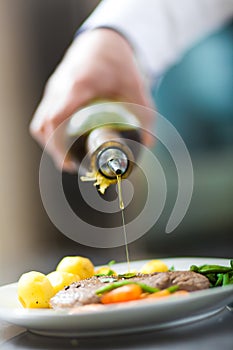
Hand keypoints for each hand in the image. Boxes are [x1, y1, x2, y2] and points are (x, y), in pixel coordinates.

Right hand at [30, 29, 152, 170]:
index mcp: (79, 84)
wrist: (102, 41)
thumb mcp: (136, 87)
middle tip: (73, 164)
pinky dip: (50, 134)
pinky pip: (43, 118)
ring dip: (51, 144)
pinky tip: (64, 142)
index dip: (59, 144)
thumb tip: (148, 144)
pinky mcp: (52, 92)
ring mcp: (53, 89)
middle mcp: (60, 87)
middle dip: (56, 150)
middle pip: (45, 125)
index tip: (71, 161)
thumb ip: (144, 114)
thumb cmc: (119, 62)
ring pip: (40, 123)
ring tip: (68, 156)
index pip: (57, 118)